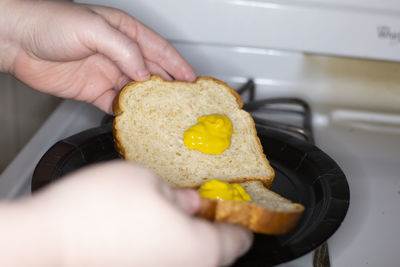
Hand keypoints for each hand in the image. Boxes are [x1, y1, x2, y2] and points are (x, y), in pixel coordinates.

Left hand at [0, 0, 195, 112]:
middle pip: (151, 72)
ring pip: (137, 91)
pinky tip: (138, 118)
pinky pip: (116, 104)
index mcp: (123, 32)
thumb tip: (144, 72)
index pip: (157, 49)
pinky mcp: (93, 91)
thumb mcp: (93, 28)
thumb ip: (123, 50)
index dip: (176, 64)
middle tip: (184, 101)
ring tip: (166, 114)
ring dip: (151, 102)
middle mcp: (118, 52)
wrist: (15, 40)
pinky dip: (128, 112)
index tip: (191, 78)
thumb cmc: (49, 22)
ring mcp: (107, 73)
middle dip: (169, 86)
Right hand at [3, 161, 251, 266]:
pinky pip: (165, 261)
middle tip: (201, 205)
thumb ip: (177, 194)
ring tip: (170, 212)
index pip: (240, 240)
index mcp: (199, 247)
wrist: (46, 242)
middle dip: (212, 228)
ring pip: (188, 258)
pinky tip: (147, 228)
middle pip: (216, 252)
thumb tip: (188, 201)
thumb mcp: (147, 180)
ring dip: (186, 237)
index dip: (241, 220)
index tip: (237, 210)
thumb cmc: (96, 212)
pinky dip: (165, 246)